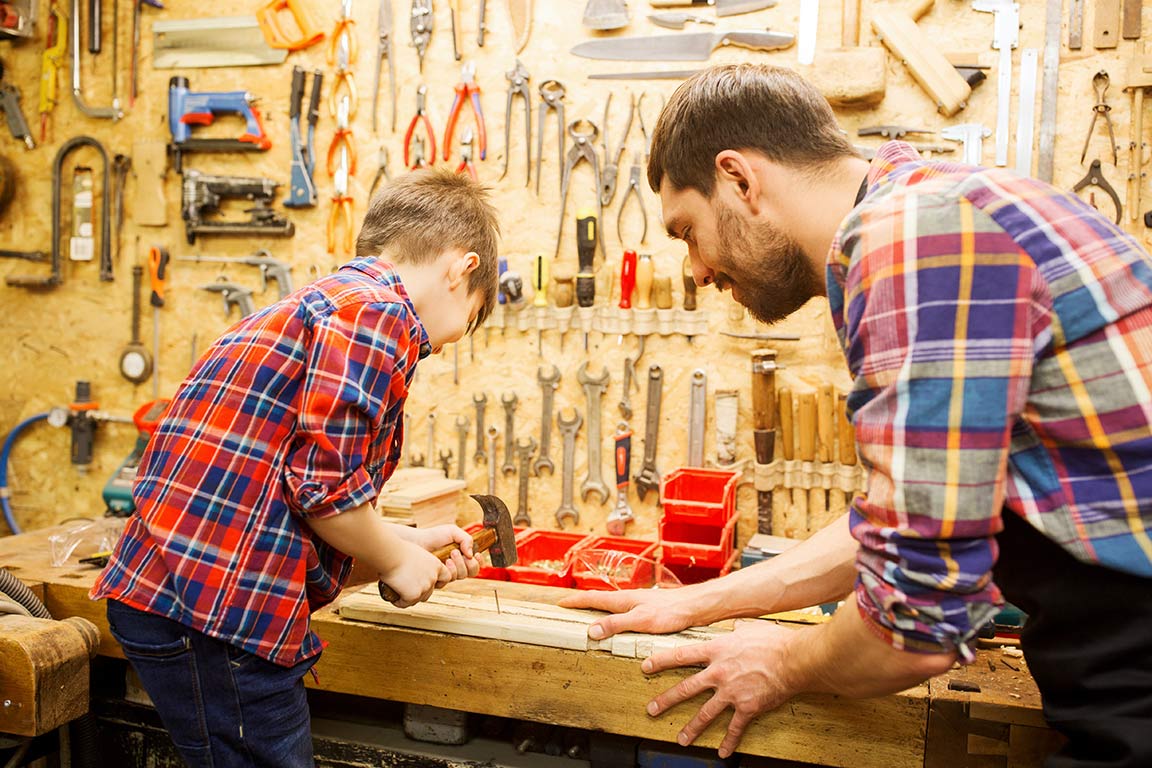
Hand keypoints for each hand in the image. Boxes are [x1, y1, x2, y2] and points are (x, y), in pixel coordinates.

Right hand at [377, 539, 452, 607]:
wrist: (390, 554)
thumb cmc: (398, 550)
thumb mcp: (415, 554)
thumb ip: (420, 564)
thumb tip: (414, 571)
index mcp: (436, 565)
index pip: (446, 577)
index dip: (437, 582)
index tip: (426, 581)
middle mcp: (433, 577)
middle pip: (429, 592)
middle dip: (418, 592)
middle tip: (406, 588)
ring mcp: (425, 587)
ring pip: (417, 599)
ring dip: (409, 598)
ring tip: (398, 593)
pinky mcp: (413, 595)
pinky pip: (405, 603)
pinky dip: (399, 602)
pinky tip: (393, 598)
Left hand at [392, 524, 478, 584]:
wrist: (417, 542)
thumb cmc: (433, 536)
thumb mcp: (453, 532)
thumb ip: (466, 538)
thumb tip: (471, 553)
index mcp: (463, 556)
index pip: (476, 563)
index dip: (479, 561)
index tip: (476, 554)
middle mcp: (457, 566)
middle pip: (472, 572)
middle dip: (468, 562)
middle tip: (456, 552)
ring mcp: (448, 573)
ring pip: (461, 576)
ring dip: (458, 565)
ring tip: (449, 554)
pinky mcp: (438, 579)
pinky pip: (448, 580)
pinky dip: (448, 571)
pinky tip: (443, 562)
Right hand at [557, 588, 697, 639]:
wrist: (695, 607)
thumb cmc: (671, 611)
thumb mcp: (641, 621)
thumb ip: (616, 624)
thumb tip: (592, 630)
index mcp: (623, 599)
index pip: (592, 598)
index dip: (576, 601)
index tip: (560, 603)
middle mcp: (629, 599)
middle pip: (600, 600)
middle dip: (583, 603)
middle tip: (570, 608)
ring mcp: (639, 604)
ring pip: (612, 606)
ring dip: (598, 610)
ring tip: (589, 617)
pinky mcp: (649, 610)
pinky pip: (624, 613)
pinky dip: (614, 617)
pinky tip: (619, 624)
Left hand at [643, 619, 800, 758]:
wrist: (793, 659)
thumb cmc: (774, 640)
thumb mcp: (750, 627)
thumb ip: (737, 629)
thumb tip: (735, 625)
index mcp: (717, 650)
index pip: (681, 655)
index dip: (661, 661)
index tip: (646, 667)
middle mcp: (719, 672)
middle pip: (686, 688)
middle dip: (666, 700)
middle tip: (651, 709)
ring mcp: (731, 692)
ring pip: (705, 713)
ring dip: (691, 728)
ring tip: (680, 739)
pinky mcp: (747, 708)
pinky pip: (734, 728)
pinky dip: (728, 742)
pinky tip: (722, 752)